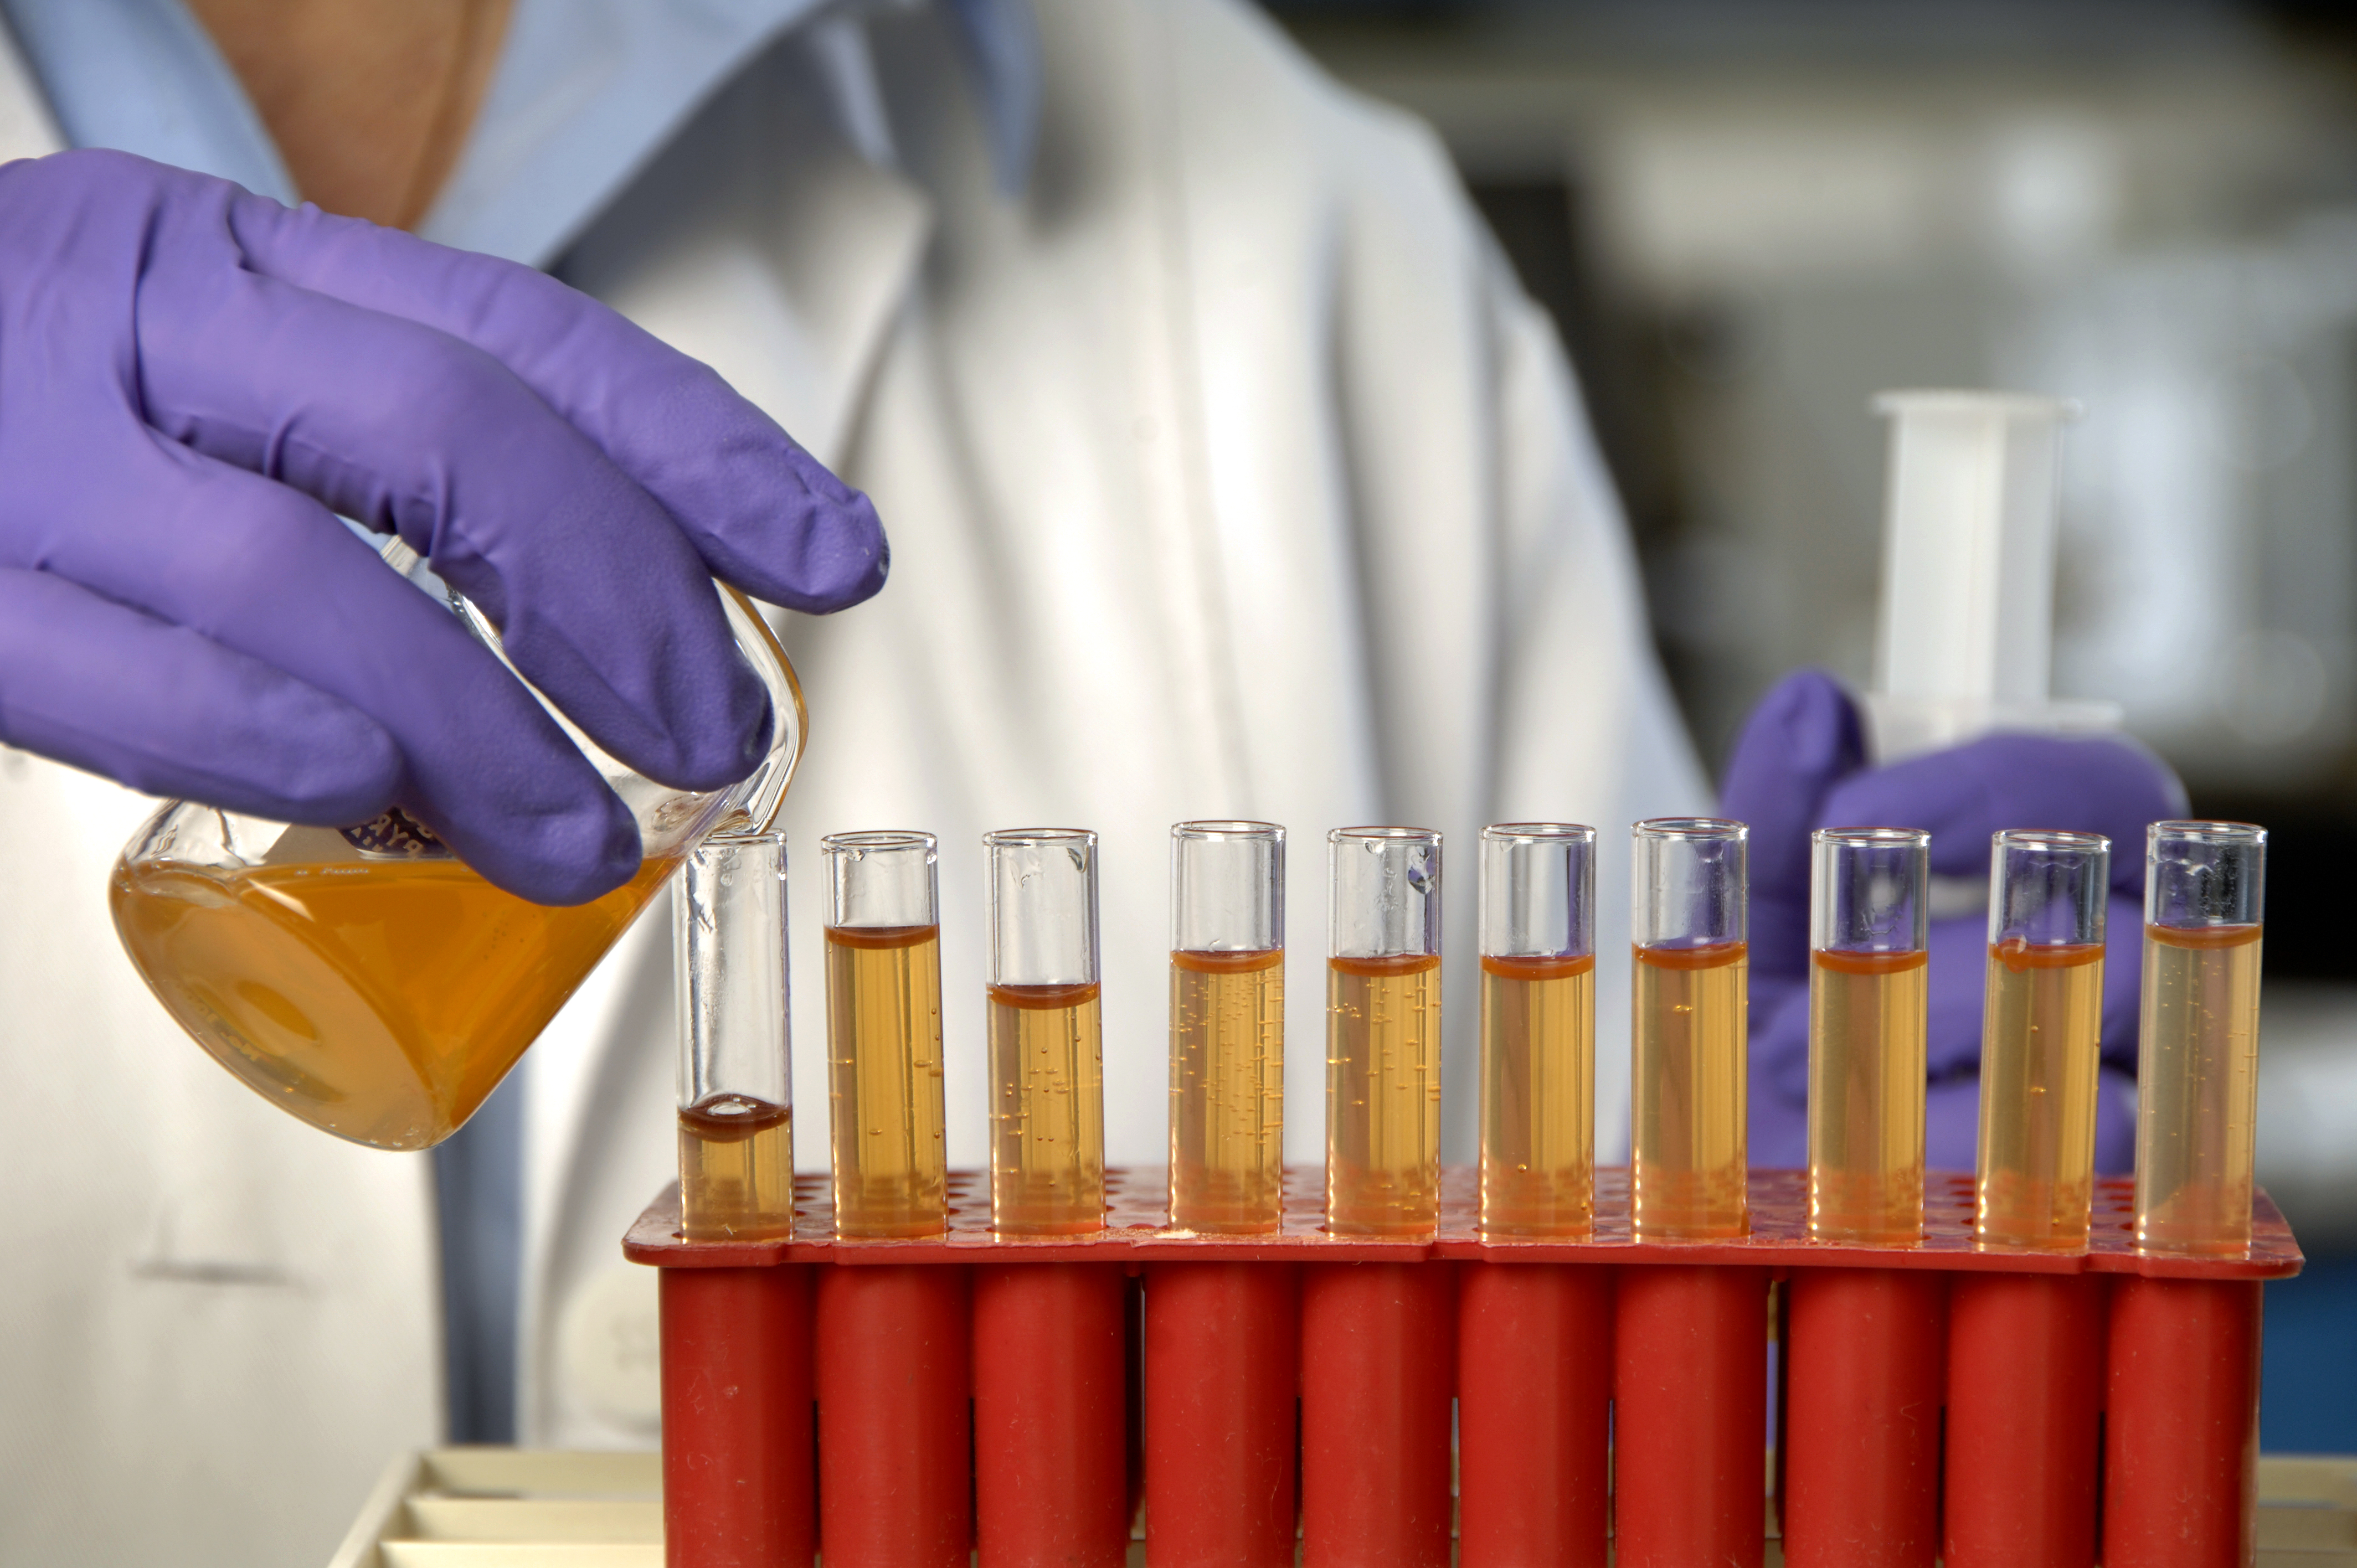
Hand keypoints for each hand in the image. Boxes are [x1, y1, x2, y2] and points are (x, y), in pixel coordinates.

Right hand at [0, 150, 884, 902]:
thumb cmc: (8, 418)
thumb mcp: (197, 374)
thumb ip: (363, 462)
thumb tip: (588, 640)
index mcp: (232, 262)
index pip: (526, 334)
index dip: (701, 451)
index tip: (832, 553)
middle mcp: (135, 319)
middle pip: (450, 436)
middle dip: (618, 598)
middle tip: (710, 731)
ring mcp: (17, 444)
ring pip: (303, 571)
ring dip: (476, 724)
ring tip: (578, 837)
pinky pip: (112, 665)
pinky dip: (266, 738)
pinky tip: (370, 799)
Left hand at [1721, 670, 2184, 1175]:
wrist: (1741, 1150)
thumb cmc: (1784, 1002)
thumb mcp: (1762, 897)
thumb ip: (1783, 800)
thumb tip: (1811, 706)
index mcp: (2063, 883)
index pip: (2109, 797)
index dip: (1989, 788)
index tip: (1855, 808)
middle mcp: (2110, 982)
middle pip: (2132, 940)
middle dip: (1964, 950)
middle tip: (1840, 956)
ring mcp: (2101, 1093)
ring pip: (2097, 1061)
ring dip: (1942, 1044)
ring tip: (1819, 1050)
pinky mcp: (2069, 1196)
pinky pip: (2065, 1169)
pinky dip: (1951, 1141)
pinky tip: (1873, 1132)